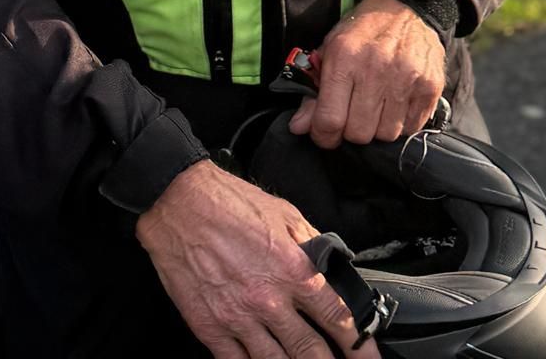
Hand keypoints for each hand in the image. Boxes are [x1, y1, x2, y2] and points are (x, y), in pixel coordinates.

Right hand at [135, 159, 380, 358]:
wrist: (177, 202)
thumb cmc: (228, 201)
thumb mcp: (283, 211)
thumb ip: (311, 243)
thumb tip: (330, 266)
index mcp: (292, 268)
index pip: (337, 318)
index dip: (359, 345)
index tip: (367, 356)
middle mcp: (269, 299)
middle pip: (311, 351)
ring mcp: (238, 318)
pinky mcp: (210, 327)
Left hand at [288, 0, 444, 148]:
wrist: (405, 6)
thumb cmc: (362, 31)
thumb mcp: (330, 49)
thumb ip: (313, 90)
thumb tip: (298, 127)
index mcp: (344, 57)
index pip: (330, 120)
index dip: (323, 135)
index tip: (325, 132)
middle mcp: (376, 69)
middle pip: (359, 134)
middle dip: (352, 129)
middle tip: (354, 111)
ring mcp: (406, 79)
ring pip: (386, 135)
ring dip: (378, 127)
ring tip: (377, 104)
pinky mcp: (430, 87)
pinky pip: (411, 128)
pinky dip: (401, 123)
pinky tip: (396, 102)